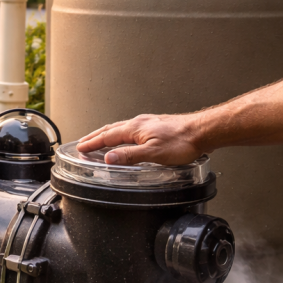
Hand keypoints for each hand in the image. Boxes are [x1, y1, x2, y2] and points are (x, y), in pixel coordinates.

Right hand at [76, 113, 205, 165]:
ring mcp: (148, 123)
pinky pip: (131, 129)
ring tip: (99, 139)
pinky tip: (126, 138)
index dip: (92, 143)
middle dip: (95, 136)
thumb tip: (108, 158)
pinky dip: (120, 133)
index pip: (107, 136)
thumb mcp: (153, 153)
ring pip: (121, 128)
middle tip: (83, 142)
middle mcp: (139, 123)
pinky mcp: (156, 126)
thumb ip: (129, 156)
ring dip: (107, 134)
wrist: (202, 131)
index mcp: (135, 129)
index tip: (80, 147)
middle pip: (111, 129)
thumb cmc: (182, 141)